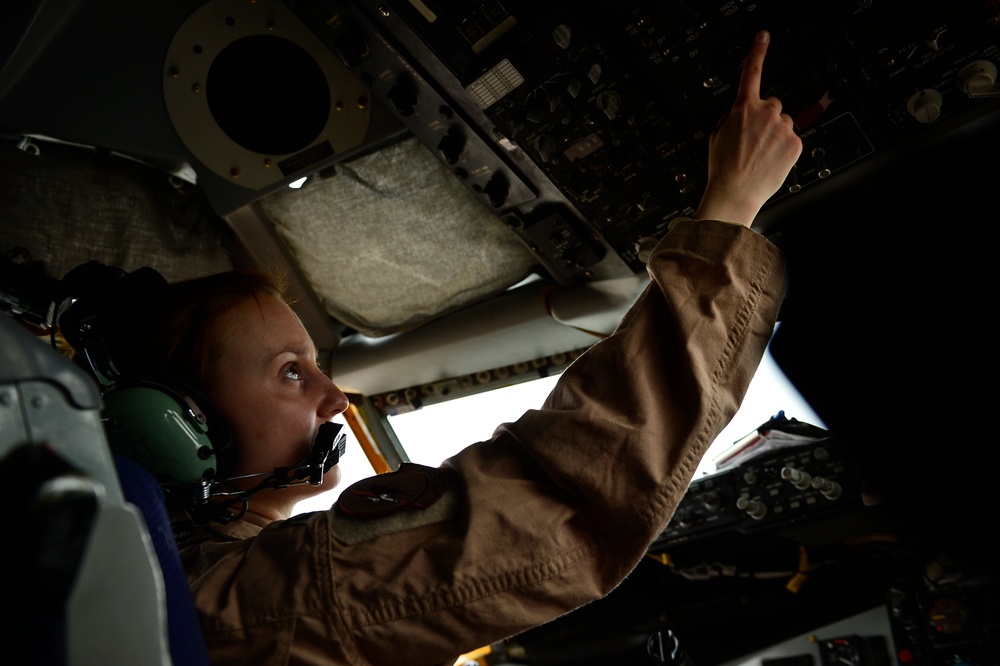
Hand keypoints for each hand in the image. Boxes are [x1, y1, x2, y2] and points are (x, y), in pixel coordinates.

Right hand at [694, 30, 802, 226]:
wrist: (735, 193)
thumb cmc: (723, 167)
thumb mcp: (716, 135)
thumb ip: (731, 117)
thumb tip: (741, 114)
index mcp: (743, 108)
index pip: (751, 72)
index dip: (757, 51)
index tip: (763, 37)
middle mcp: (765, 113)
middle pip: (773, 105)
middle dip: (767, 118)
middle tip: (755, 140)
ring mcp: (782, 127)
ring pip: (783, 124)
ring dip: (776, 135)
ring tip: (761, 156)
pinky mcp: (795, 143)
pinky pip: (792, 140)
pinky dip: (784, 149)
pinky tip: (771, 161)